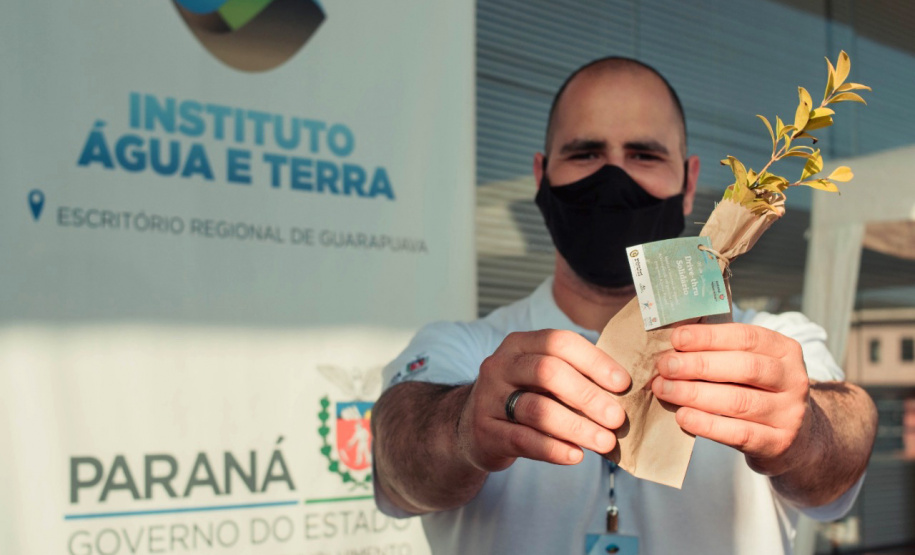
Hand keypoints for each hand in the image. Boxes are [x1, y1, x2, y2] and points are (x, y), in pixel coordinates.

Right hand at [457, 329, 629, 471]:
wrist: (473, 427)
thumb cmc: (522, 398)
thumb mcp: (541, 377)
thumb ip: (574, 375)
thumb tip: (623, 389)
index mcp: (520, 344)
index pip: (559, 342)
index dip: (594, 361)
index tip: (622, 384)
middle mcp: (500, 365)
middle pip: (548, 372)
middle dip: (588, 395)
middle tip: (617, 418)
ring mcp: (488, 398)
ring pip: (537, 409)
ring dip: (576, 427)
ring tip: (605, 442)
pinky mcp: (485, 431)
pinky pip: (523, 440)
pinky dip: (554, 449)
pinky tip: (576, 456)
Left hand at [651, 323, 811, 474]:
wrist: (796, 440)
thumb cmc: (759, 392)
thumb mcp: (752, 365)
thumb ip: (722, 353)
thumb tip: (673, 344)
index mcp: (785, 350)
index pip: (746, 337)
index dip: (709, 337)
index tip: (676, 338)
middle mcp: (793, 379)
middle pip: (743, 368)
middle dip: (698, 365)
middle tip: (665, 366)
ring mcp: (789, 413)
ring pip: (739, 401)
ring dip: (695, 394)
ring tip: (665, 389)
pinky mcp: (779, 443)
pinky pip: (739, 433)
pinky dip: (706, 424)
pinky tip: (683, 416)